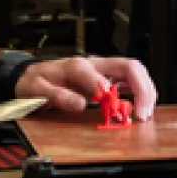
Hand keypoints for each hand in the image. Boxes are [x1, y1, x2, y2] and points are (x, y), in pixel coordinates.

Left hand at [14, 56, 157, 120]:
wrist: (31, 75)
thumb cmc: (34, 82)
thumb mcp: (36, 90)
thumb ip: (57, 96)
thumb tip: (80, 104)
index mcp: (77, 67)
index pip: (102, 77)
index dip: (112, 96)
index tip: (116, 113)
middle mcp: (94, 64)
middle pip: (129, 67)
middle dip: (142, 89)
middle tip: (142, 113)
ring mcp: (102, 69)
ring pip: (134, 72)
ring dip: (145, 90)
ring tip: (145, 112)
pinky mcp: (106, 77)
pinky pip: (130, 80)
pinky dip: (140, 92)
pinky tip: (141, 106)